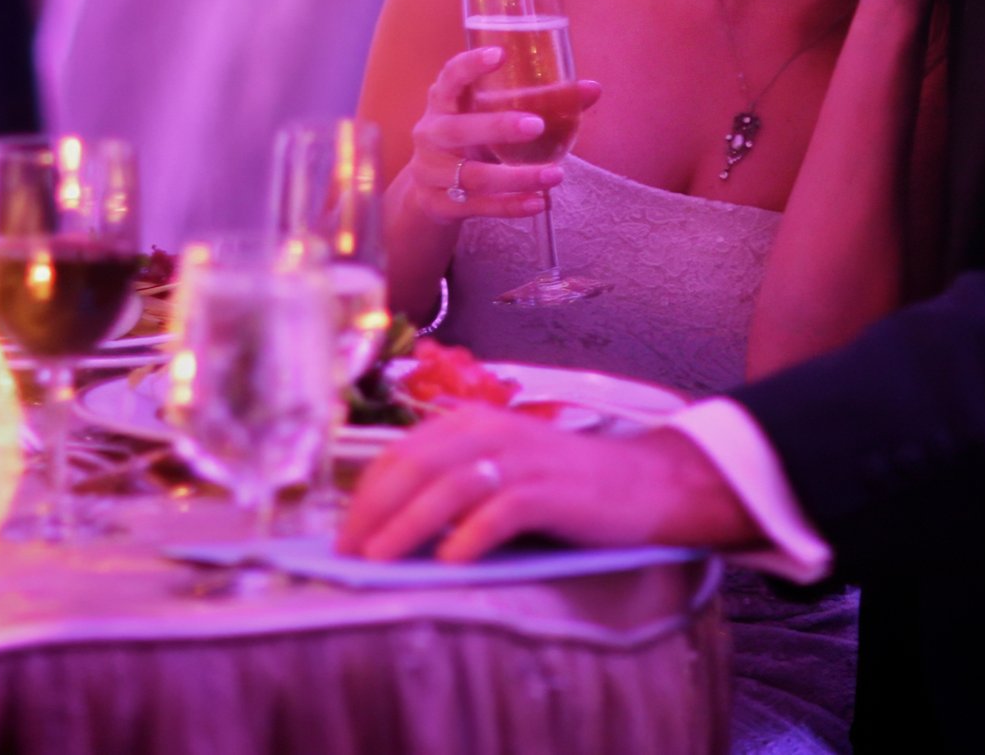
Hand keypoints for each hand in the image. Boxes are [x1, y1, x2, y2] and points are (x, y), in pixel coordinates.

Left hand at [336, 407, 755, 561]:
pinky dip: (470, 536)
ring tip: (379, 560)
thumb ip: (451, 488)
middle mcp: (492, 431)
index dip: (364, 495)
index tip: (341, 535)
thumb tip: (387, 532)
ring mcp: (522, 459)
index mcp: (471, 423)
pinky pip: (500, 511)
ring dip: (407, 526)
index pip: (399, 455)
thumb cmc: (563, 487)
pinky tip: (448, 562)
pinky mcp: (551, 490)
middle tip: (348, 552)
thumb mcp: (500, 473)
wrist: (643, 485)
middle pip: (415, 466)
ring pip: (448, 486)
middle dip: (374, 511)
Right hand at [395, 46, 602, 223]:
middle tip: (537, 125)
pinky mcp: (439, 204)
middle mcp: (430, 134)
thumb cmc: (470, 142)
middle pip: (458, 130)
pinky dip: (511, 206)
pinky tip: (540, 202)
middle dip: (497, 127)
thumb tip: (592, 89)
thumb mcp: (489, 118)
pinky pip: (478, 206)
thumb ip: (537, 102)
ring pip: (473, 176)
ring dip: (516, 177)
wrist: (429, 193)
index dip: (471, 65)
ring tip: (555, 175)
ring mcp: (430, 172)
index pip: (450, 77)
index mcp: (442, 103)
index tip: (501, 54)